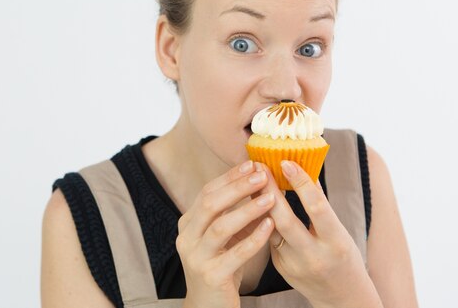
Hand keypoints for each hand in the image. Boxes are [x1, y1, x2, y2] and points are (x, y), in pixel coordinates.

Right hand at [177, 161, 275, 307]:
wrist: (208, 307)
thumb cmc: (220, 268)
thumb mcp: (224, 238)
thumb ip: (235, 214)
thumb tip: (259, 184)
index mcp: (188, 224)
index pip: (207, 192)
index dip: (230, 177)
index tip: (252, 164)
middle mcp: (187, 238)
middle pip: (211, 204)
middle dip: (238, 187)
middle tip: (262, 174)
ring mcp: (196, 257)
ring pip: (221, 227)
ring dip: (247, 209)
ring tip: (271, 198)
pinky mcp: (211, 276)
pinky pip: (235, 254)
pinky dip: (254, 238)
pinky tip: (270, 226)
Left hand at [259, 161, 382, 307]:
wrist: (342, 298)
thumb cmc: (344, 258)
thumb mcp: (340, 232)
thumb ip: (322, 206)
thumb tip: (306, 171)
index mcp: (335, 242)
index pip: (316, 207)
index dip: (300, 183)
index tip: (286, 162)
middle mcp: (313, 255)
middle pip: (285, 219)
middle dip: (269, 190)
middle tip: (259, 166)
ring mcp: (293, 264)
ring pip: (270, 228)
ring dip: (258, 202)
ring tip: (251, 179)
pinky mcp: (280, 267)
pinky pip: (268, 238)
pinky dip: (261, 218)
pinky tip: (252, 201)